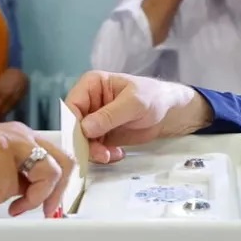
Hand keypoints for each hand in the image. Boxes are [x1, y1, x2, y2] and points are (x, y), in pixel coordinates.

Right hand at [0, 121, 73, 216]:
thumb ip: (19, 180)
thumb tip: (35, 195)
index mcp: (24, 138)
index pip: (60, 159)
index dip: (59, 187)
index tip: (48, 207)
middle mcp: (22, 135)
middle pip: (63, 164)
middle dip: (54, 194)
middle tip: (40, 210)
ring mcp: (11, 140)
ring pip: (47, 173)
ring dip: (30, 198)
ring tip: (8, 206)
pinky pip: (10, 186)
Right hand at [65, 71, 210, 163]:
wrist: (168, 112)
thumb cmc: (153, 97)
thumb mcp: (134, 103)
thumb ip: (110, 115)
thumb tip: (85, 128)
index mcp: (91, 85)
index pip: (72, 105)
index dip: (73, 125)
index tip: (83, 141)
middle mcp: (88, 102)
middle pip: (73, 126)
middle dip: (85, 143)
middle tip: (101, 155)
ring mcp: (94, 120)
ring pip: (82, 140)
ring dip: (94, 152)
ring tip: (112, 155)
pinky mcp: (101, 135)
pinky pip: (93, 148)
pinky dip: (103, 155)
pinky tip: (117, 154)